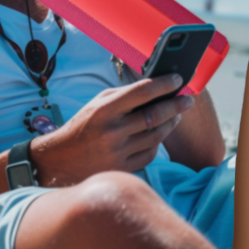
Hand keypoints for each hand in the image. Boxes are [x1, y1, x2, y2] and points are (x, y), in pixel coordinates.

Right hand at [28, 74, 194, 186]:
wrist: (60, 160)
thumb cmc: (83, 125)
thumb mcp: (97, 103)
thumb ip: (123, 95)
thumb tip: (155, 87)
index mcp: (105, 109)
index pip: (142, 92)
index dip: (164, 84)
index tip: (178, 80)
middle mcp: (112, 131)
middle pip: (155, 115)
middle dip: (176, 105)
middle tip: (188, 100)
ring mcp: (118, 152)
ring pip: (156, 136)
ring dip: (171, 124)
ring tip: (177, 115)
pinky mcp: (122, 168)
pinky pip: (150, 153)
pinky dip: (158, 142)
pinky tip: (160, 134)